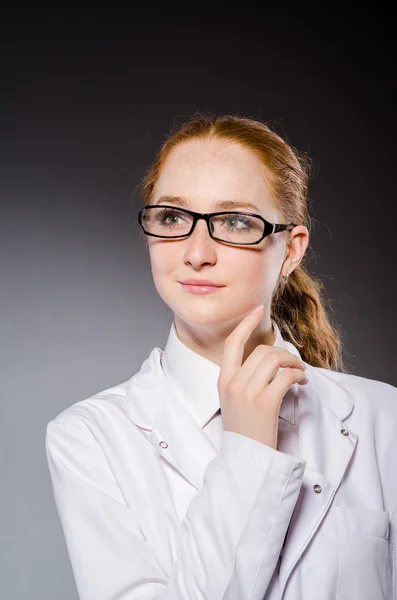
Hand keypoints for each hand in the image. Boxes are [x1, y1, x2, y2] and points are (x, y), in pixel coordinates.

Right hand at [217, 306, 307, 448]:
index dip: (245, 324)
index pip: (232, 343)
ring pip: (275, 360)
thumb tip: (266, 361)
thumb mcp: (231, 400)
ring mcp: (249, 392)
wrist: (244, 458)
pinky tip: (301, 382)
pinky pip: (286, 376)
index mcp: (223, 380)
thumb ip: (241, 379)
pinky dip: (298, 375)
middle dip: (283, 353)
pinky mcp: (266, 403)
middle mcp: (233, 383)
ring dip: (293, 362)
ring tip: (299, 372)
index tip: (257, 310)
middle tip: (293, 363)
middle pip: (261, 351)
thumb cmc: (243, 430)